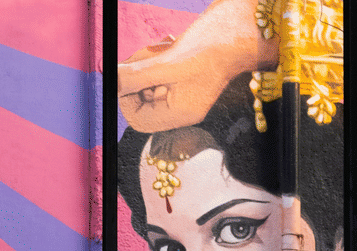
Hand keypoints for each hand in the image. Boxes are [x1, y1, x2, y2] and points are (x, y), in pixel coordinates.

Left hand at [117, 0, 277, 132]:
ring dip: (147, 59)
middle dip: (138, 74)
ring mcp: (184, 88)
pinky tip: (171, 43)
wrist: (244, 25)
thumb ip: (137, 77)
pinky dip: (157, 54)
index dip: (127, 97)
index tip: (130, 74)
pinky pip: (159, 67)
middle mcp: (183, 105)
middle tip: (151, 56)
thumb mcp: (170, 63)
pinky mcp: (185, 71)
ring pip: (147, 79)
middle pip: (141, 98)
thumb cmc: (216, 46)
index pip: (138, 119)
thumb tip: (112, 83)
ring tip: (165, 46)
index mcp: (182, 113)